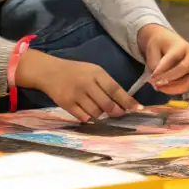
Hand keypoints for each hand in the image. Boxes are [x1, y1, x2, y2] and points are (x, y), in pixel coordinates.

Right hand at [18, 52, 137, 122]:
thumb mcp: (93, 71)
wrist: (50, 72)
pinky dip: (88, 117)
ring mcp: (76, 95)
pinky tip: (86, 110)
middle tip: (119, 113)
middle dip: (116, 111)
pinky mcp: (67, 104)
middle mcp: (87, 83)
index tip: (138, 108)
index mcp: (96, 73)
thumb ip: (107, 85)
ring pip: (96, 113)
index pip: (115, 89)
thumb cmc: (76, 72)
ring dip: (101, 114)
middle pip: (107, 104)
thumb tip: (123, 103)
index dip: (127, 101)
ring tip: (97, 107)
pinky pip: (84, 117)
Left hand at [137, 24, 188, 94]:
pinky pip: (187, 86)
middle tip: (155, 83)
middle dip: (169, 78)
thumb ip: (154, 64)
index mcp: (182, 46)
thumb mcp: (152, 49)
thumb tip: (156, 81)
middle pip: (184, 69)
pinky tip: (164, 89)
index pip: (172, 59)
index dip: (161, 70)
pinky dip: (176, 90)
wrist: (165, 41)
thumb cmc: (159, 44)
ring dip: (173, 87)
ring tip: (159, 87)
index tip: (151, 77)